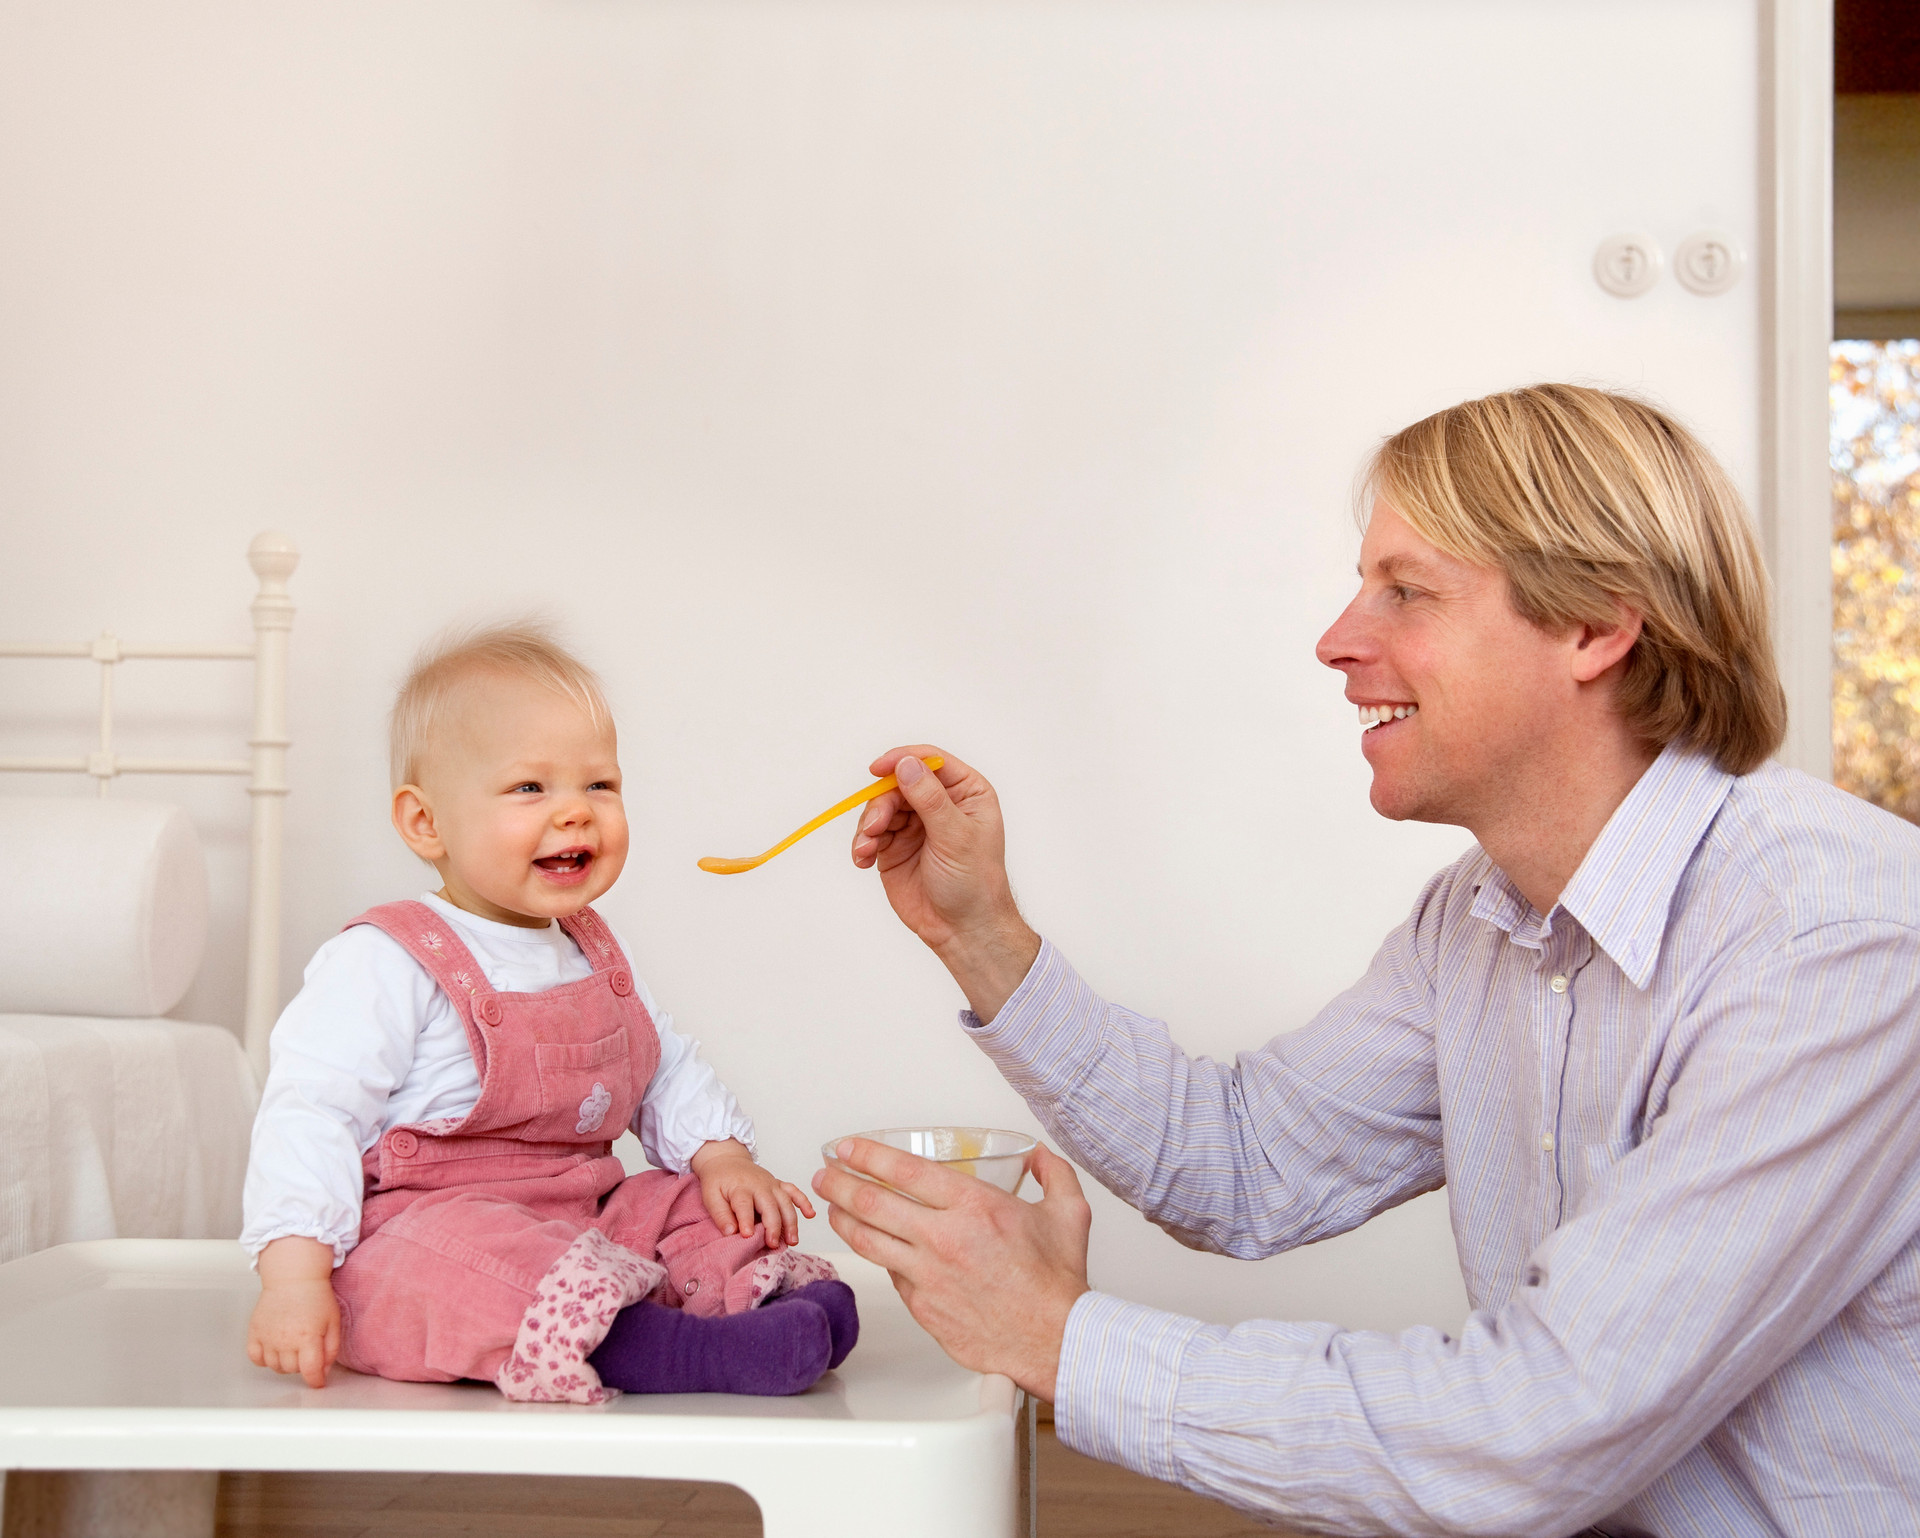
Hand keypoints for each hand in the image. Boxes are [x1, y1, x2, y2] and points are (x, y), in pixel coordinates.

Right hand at [247, 1236, 339, 1388]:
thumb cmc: (316, 1296)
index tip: (317, 1382)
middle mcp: (285, 1340)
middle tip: (307, 1351)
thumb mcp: (333, 1322)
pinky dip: (264, 1358)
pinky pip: (256, 1358)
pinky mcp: (254, 1332)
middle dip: (302, 1366)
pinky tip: (274, 1348)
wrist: (294, 1277)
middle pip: (292, 1370)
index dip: (315, 1381)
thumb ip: (331, 1349)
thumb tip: (323, 1371)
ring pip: (274, 1367)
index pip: (310, 1372)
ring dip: (285, 1363)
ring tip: (292, 1346)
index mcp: (308, 1337)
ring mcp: (267, 1337)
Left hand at [691, 1138, 815, 1247]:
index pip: (744, 1204)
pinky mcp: (778, 1185)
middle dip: (774, 1225)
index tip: (748, 1235)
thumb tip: (730, 1232)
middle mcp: (759, 1185)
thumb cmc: (718, 1181)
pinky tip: (810, 1215)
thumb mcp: (710, 1196)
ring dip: (791, 1221)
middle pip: (770, 1205)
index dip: (746, 1220)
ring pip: (785, 1202)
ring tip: (792, 1240)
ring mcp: (771, 1184)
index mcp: (740, 1187)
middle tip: (773, 1244)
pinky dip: (804, 1202)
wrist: (726, 1161)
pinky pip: (794, 1191)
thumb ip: (719, 1213)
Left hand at [814, 1136, 1090, 1400]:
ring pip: (868, 1241)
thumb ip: (1053, 1173)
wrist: (1054, 1340)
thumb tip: (1038, 1155)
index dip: (867, 1154)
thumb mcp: (1068, 1212)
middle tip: (825, 1174)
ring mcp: (928, 1275)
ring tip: (832, 1208)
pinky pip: (892, 1275)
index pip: (904, 1171)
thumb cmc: (1057, 1282)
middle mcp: (943, 1238)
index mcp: (973, 1207)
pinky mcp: (923, 1307)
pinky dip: (880, 1258)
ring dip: (843, 1220)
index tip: (848, 1147)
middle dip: (839, 1183)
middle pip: (871, 1203)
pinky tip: (876, 1248)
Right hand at [849, 746, 1040, 1022]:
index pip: (930, 761)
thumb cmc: (973, 882)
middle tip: (874, 828)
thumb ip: (930, 799)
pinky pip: (869, 834)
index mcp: (965, 792)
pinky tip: (861, 860)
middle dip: (880, 803)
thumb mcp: (956, 836)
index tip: (877, 769)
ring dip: (868, 825)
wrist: (961, 930)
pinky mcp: (893, 847)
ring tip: (866, 849)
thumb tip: (906, 764)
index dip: (902, 760)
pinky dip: (861, 844)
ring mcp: (914, 825)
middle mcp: (938, 803)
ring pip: (880, 807)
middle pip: (897, 783)